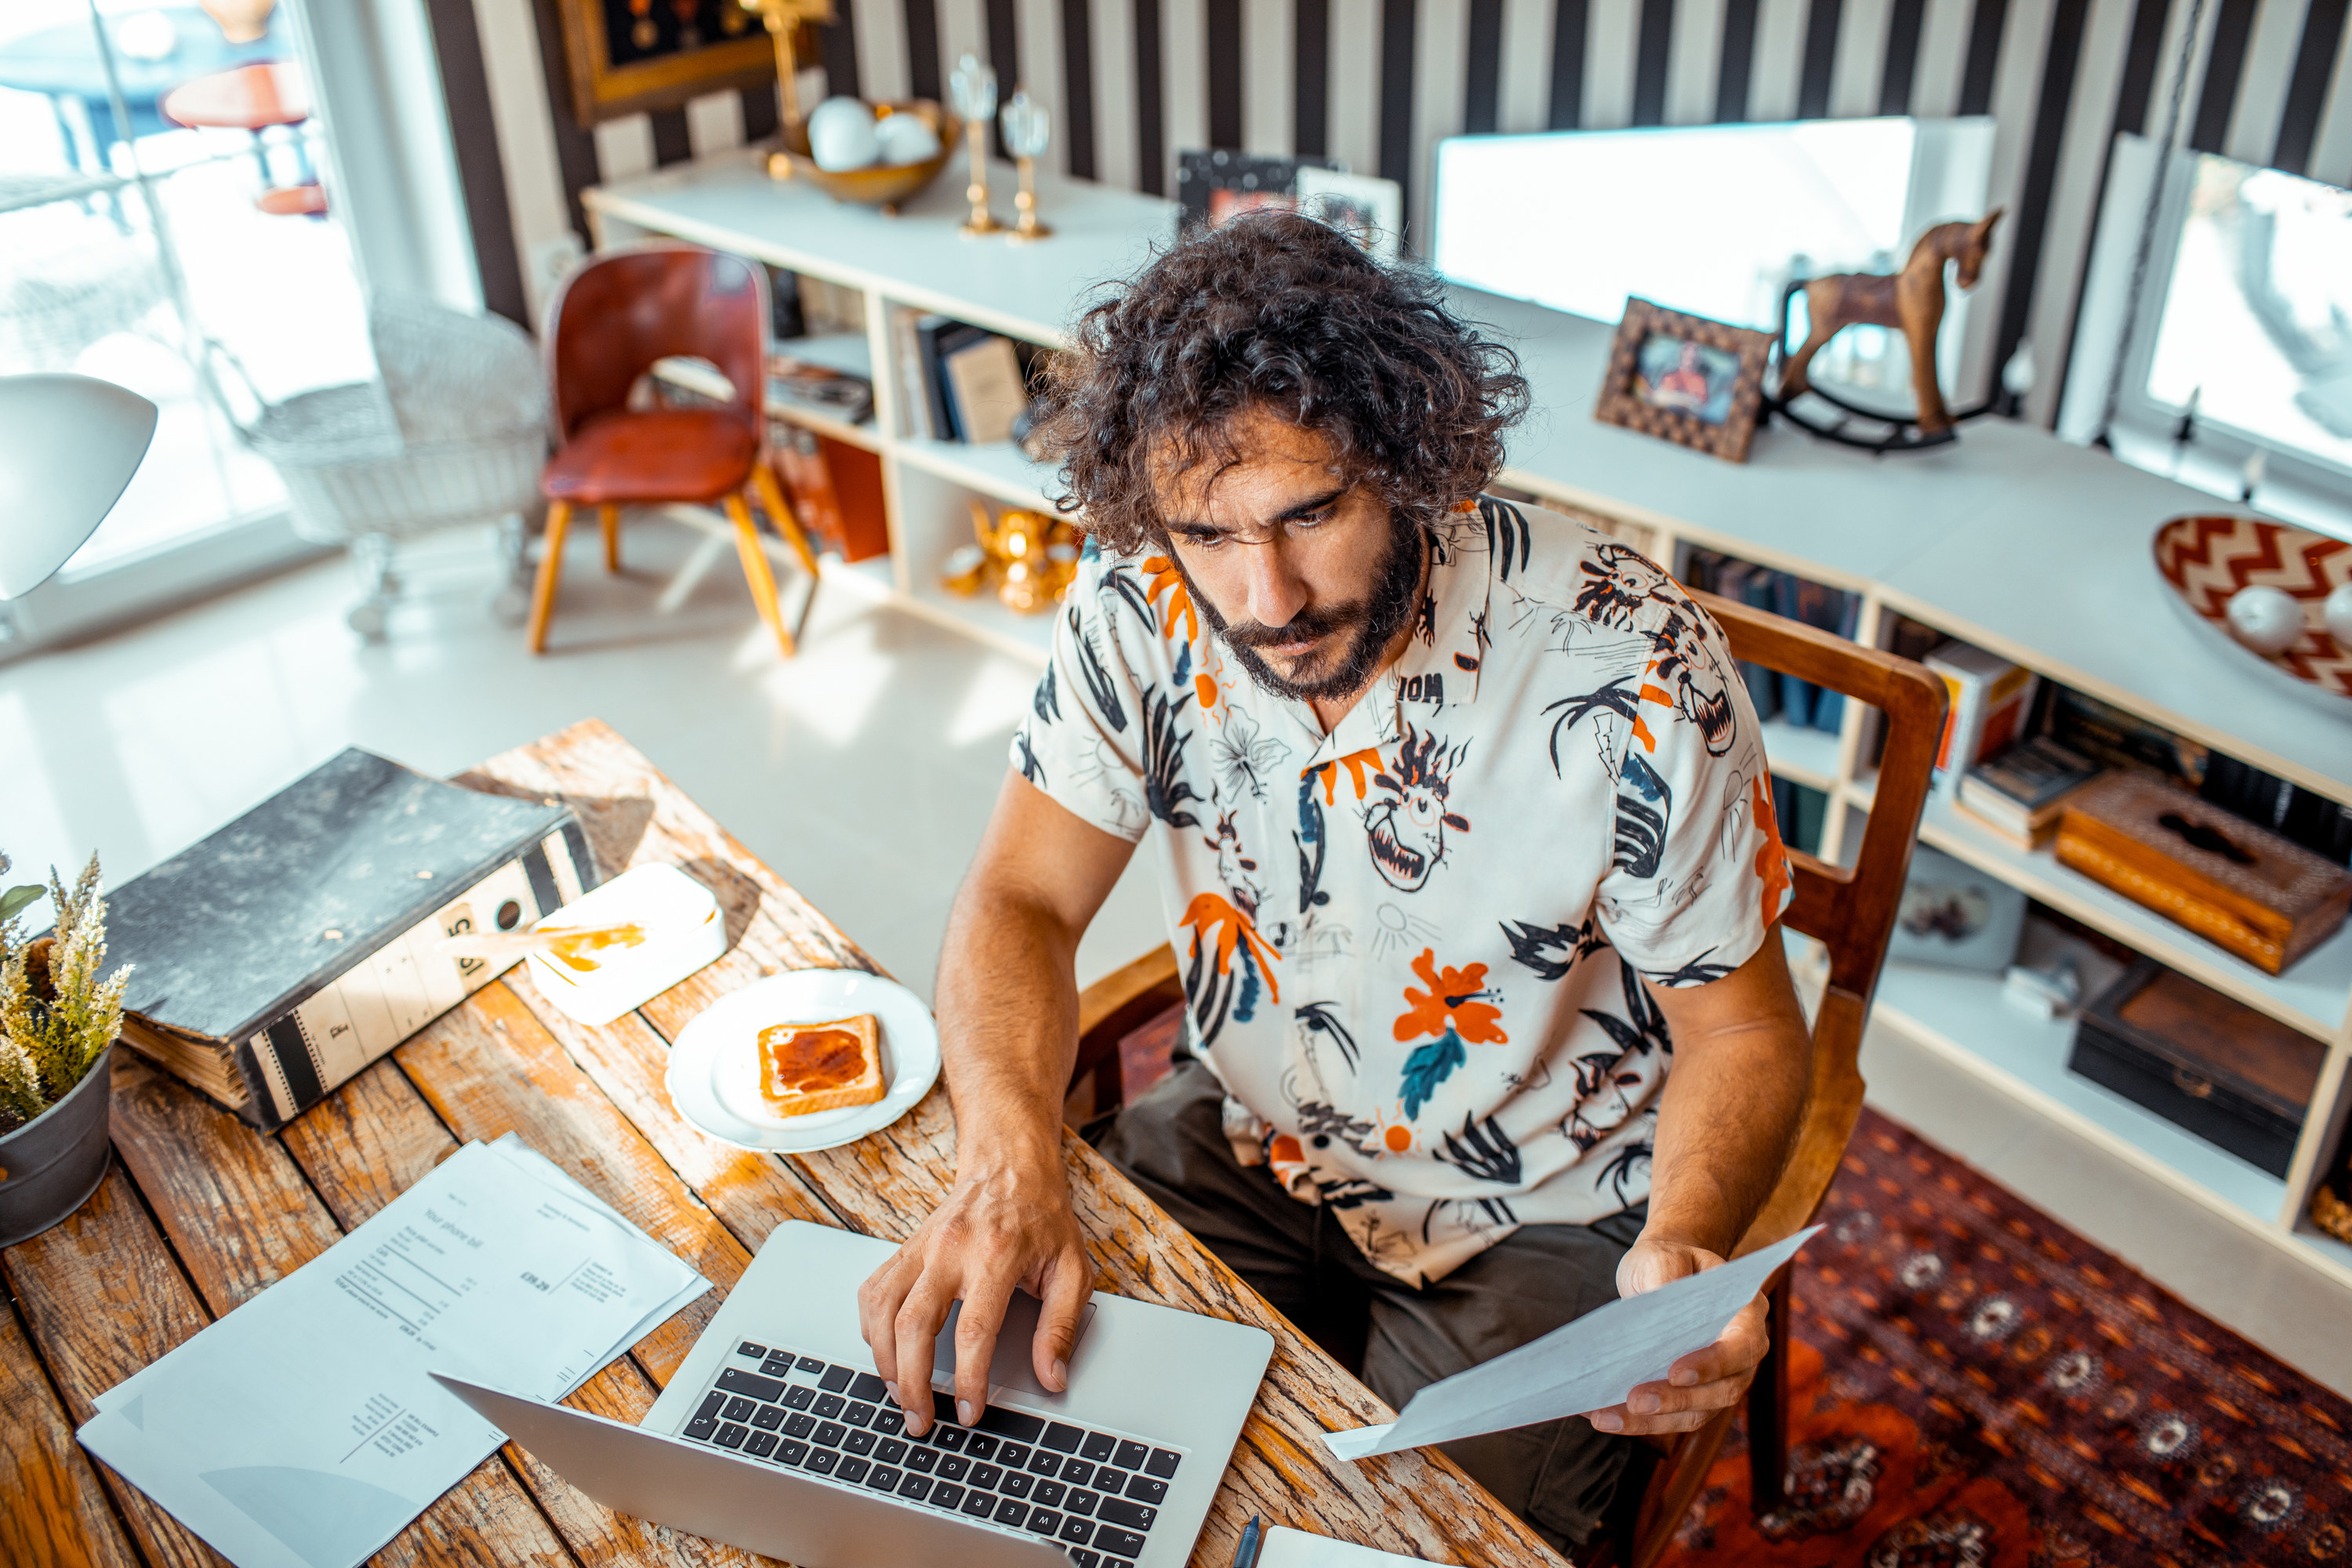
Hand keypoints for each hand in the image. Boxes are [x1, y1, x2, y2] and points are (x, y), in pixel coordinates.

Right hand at [855, 1151, 1093, 1437]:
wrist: (1010, 1166)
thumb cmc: (1042, 1218)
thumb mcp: (1072, 1269)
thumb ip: (1061, 1326)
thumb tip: (1052, 1377)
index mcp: (997, 1255)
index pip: (974, 1329)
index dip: (969, 1378)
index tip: (969, 1411)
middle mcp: (952, 1249)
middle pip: (914, 1324)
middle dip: (912, 1382)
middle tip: (922, 1418)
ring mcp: (922, 1246)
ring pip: (883, 1309)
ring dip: (885, 1361)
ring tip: (901, 1395)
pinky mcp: (905, 1247)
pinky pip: (874, 1291)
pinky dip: (872, 1328)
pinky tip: (887, 1352)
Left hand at [1584, 1237, 1768, 1437]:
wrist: (1662, 1273)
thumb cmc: (1667, 1262)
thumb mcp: (1664, 1255)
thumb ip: (1663, 1274)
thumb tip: (1651, 1305)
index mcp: (1746, 1314)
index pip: (1741, 1347)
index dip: (1712, 1364)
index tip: (1676, 1371)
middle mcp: (1741, 1356)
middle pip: (1720, 1391)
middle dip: (1675, 1399)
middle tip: (1635, 1400)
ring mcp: (1720, 1382)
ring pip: (1693, 1413)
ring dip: (1650, 1421)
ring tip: (1606, 1417)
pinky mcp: (1692, 1399)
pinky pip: (1670, 1419)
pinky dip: (1637, 1422)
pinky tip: (1601, 1415)